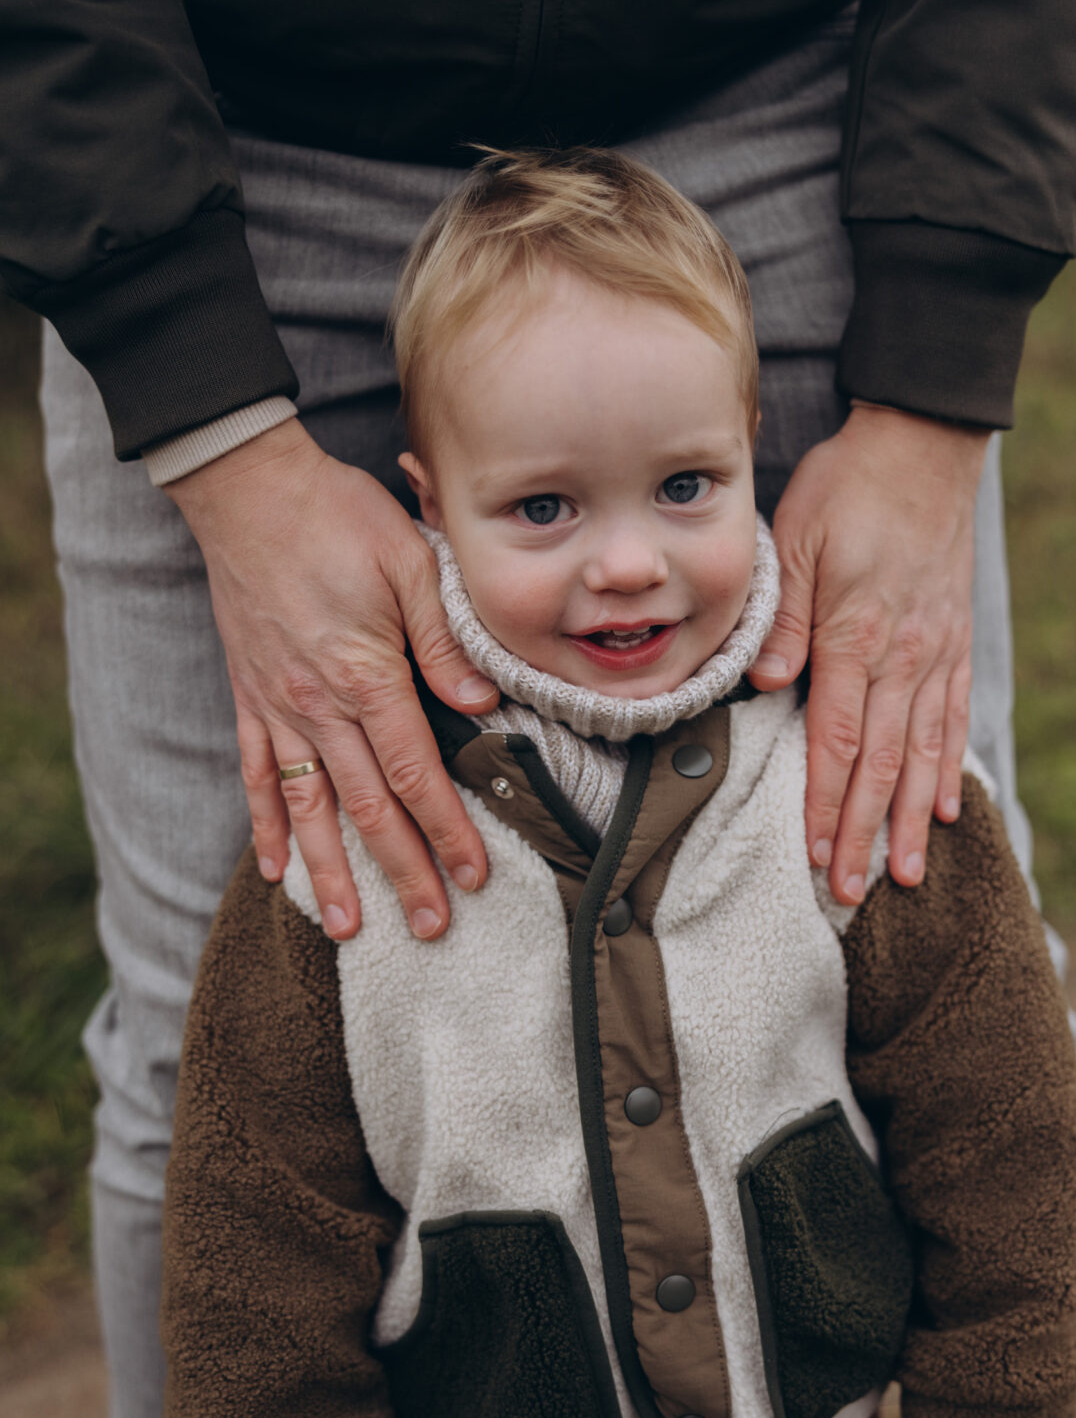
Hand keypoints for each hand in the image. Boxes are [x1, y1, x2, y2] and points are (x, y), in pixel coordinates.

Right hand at [168, 421, 498, 940]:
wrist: (248, 488)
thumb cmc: (337, 518)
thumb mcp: (412, 564)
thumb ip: (445, 642)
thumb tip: (485, 705)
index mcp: (365, 675)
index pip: (416, 774)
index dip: (446, 831)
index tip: (473, 876)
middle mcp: (317, 705)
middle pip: (368, 808)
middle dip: (402, 873)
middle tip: (430, 929)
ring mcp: (277, 706)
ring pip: (308, 808)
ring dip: (329, 873)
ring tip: (347, 929)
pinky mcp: (250, 697)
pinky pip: (258, 775)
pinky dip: (264, 825)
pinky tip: (274, 869)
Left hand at [749, 403, 987, 906]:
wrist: (923, 446)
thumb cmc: (848, 489)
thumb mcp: (796, 538)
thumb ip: (785, 617)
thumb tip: (767, 684)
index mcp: (858, 635)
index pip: (838, 741)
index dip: (828, 805)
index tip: (819, 856)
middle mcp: (905, 655)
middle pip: (881, 763)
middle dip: (865, 833)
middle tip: (853, 892)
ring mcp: (936, 652)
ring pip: (923, 753)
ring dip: (913, 819)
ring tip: (905, 874)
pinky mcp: (954, 642)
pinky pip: (953, 718)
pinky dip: (947, 769)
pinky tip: (947, 809)